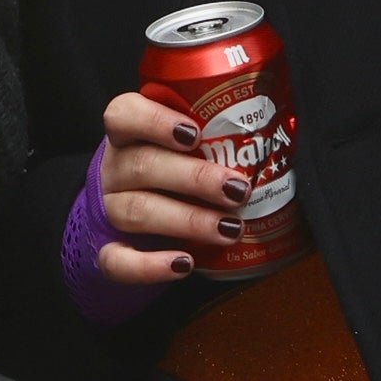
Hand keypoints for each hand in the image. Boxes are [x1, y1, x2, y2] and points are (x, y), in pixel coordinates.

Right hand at [92, 91, 246, 286]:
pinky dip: (150, 265)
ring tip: (229, 228)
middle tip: (238, 189)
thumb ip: (211, 138)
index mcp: (127, 135)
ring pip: (137, 211)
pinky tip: (184, 264)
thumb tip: (274, 134)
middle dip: (195, 178)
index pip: (123, 115)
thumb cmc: (166, 175)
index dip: (155, 121)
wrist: (124, 224)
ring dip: (188, 220)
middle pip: (143, 165)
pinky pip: (119, 261)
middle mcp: (114, 170)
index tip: (195, 134)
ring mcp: (107, 211)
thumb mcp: (179, 149)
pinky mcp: (107, 251)